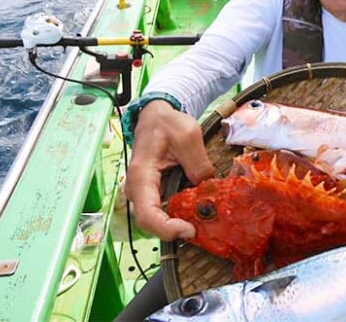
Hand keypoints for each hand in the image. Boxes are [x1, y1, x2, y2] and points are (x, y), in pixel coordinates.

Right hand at [125, 101, 214, 240]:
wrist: (157, 116)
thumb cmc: (167, 123)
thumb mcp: (189, 136)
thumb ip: (198, 164)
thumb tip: (207, 188)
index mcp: (141, 175)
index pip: (147, 214)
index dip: (166, 229)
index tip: (189, 230)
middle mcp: (137, 189)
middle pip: (150, 222)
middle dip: (175, 230)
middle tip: (201, 228)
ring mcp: (144, 192)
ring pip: (157, 218)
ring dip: (178, 223)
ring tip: (202, 220)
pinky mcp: (153, 192)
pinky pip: (163, 210)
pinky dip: (179, 214)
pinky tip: (196, 210)